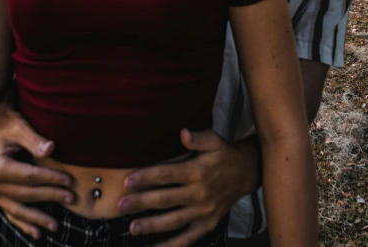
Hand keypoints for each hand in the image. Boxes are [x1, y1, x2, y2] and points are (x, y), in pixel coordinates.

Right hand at [0, 99, 74, 240]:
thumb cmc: (7, 122)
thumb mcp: (19, 125)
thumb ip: (33, 139)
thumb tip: (51, 148)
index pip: (29, 177)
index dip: (50, 179)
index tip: (69, 180)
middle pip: (26, 194)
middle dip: (50, 196)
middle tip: (72, 198)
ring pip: (18, 209)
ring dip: (37, 219)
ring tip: (56, 226)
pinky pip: (11, 212)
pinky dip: (23, 224)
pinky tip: (36, 233)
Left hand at [119, 128, 257, 246]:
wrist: (246, 174)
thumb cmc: (224, 154)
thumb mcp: (214, 140)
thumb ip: (197, 138)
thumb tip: (182, 133)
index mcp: (197, 172)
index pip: (166, 175)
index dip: (146, 178)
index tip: (127, 181)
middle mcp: (199, 194)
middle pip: (165, 199)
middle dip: (141, 203)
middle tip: (121, 206)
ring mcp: (202, 212)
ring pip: (173, 221)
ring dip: (151, 225)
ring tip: (132, 228)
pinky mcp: (206, 224)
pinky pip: (187, 238)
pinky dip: (171, 245)